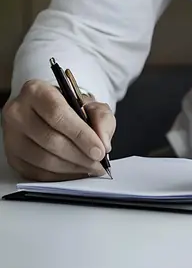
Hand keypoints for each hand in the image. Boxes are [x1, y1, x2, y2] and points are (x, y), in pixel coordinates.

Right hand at [1, 79, 115, 180]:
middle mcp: (18, 112)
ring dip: (71, 168)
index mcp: (35, 91)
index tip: (99, 150)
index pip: (57, 114)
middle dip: (79, 155)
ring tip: (90, 168)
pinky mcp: (12, 157)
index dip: (80, 135)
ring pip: (43, 160)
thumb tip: (103, 142)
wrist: (51, 113)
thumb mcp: (91, 104)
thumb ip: (102, 118)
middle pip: (50, 140)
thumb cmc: (70, 107)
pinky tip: (75, 172)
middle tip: (98, 163)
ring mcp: (11, 136)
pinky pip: (36, 173)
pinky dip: (60, 176)